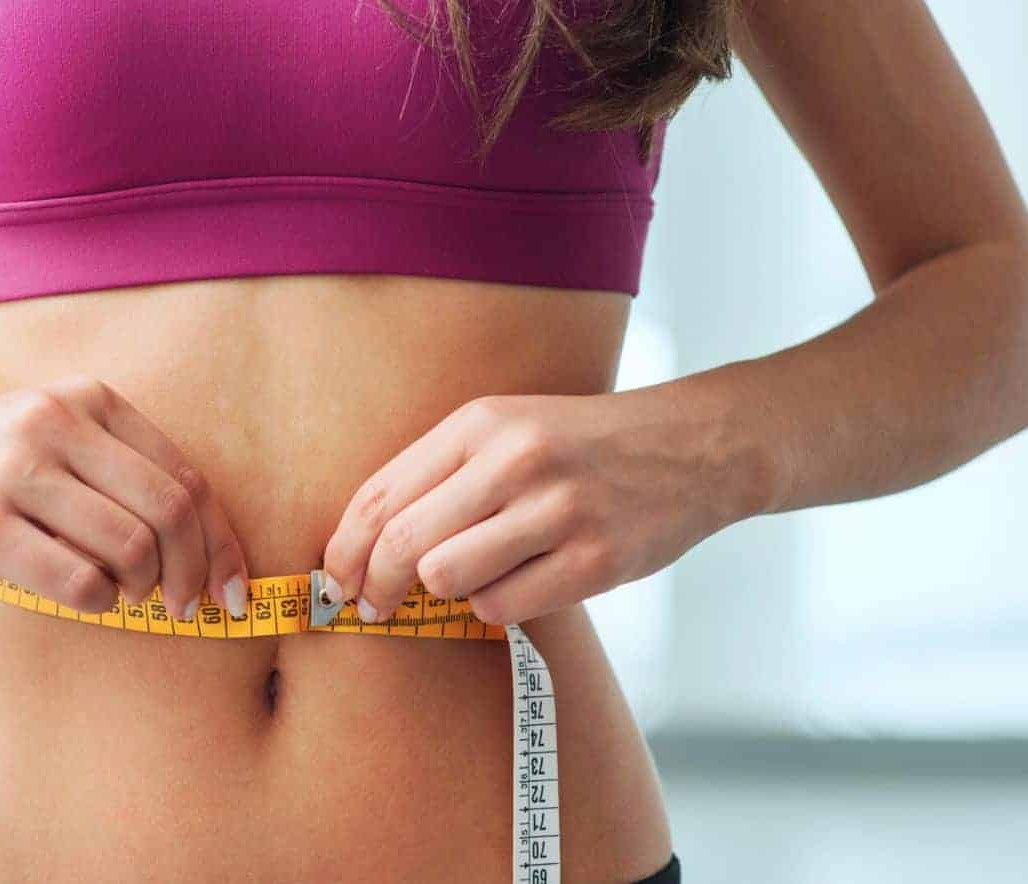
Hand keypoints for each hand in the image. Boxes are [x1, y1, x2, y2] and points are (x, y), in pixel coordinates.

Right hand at [0, 374, 249, 619]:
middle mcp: (54, 424)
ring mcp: (14, 472)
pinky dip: (97, 601)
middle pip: (170, 510)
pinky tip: (86, 596)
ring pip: (129, 547)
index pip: (186, 476)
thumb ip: (121, 473)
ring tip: (122, 595)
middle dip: (194, 572)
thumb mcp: (51, 438)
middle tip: (187, 606)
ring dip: (140, 588)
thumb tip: (208, 547)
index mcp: (86, 400)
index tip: (234, 586)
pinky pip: (76, 580)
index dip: (222, 540)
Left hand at [320, 389, 761, 625]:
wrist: (695, 446)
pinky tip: (517, 585)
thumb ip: (440, 476)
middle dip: (373, 584)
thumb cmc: (582, 446)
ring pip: (446, 577)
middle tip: (371, 605)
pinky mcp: (594, 561)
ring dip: (441, 591)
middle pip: (402, 542)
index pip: (380, 494)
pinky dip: (494, 606)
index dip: (343, 547)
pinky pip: (502, 606)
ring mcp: (558, 510)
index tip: (332, 579)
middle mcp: (515, 460)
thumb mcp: (507, 430)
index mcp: (480, 422)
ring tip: (464, 580)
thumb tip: (362, 545)